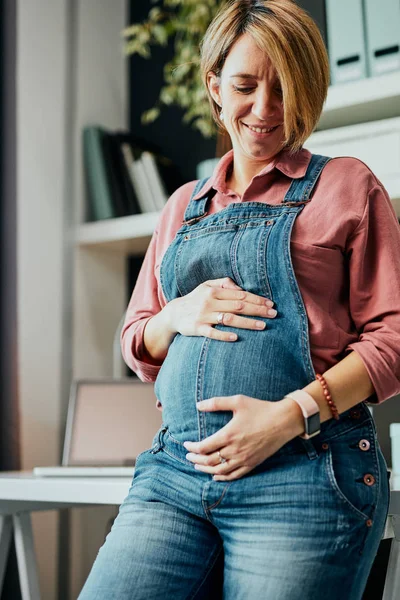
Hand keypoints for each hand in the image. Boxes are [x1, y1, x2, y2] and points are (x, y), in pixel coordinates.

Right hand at [164, 277, 276, 341]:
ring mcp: (203, 316)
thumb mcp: (206, 286)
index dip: (256, 299)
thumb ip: (223, 283)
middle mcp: (209, 302)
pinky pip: (212, 332)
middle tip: (273, 314)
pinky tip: (236, 337)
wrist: (173, 314)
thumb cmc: (195, 299)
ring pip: (229, 319)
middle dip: (257, 310)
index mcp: (214, 291)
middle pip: (238, 306)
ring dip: (247, 322)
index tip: (271, 304)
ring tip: (263, 326)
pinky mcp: (197, 328)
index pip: (240, 295)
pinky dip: (223, 335)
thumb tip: (240, 288)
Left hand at [183, 395, 303, 480]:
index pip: (203, 447)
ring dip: (205, 470)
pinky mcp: (252, 464)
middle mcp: (234, 450)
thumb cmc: (260, 409)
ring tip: (197, 465)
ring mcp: (243, 459)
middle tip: (188, 456)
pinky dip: (222, 478)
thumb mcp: (237, 401)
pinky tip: (215, 477)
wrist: (283, 421)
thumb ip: (216, 403)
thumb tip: (198, 405)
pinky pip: (234, 475)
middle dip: (196, 459)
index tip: (186, 444)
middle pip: (208, 461)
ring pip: (219, 471)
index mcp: (228, 435)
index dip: (192, 447)